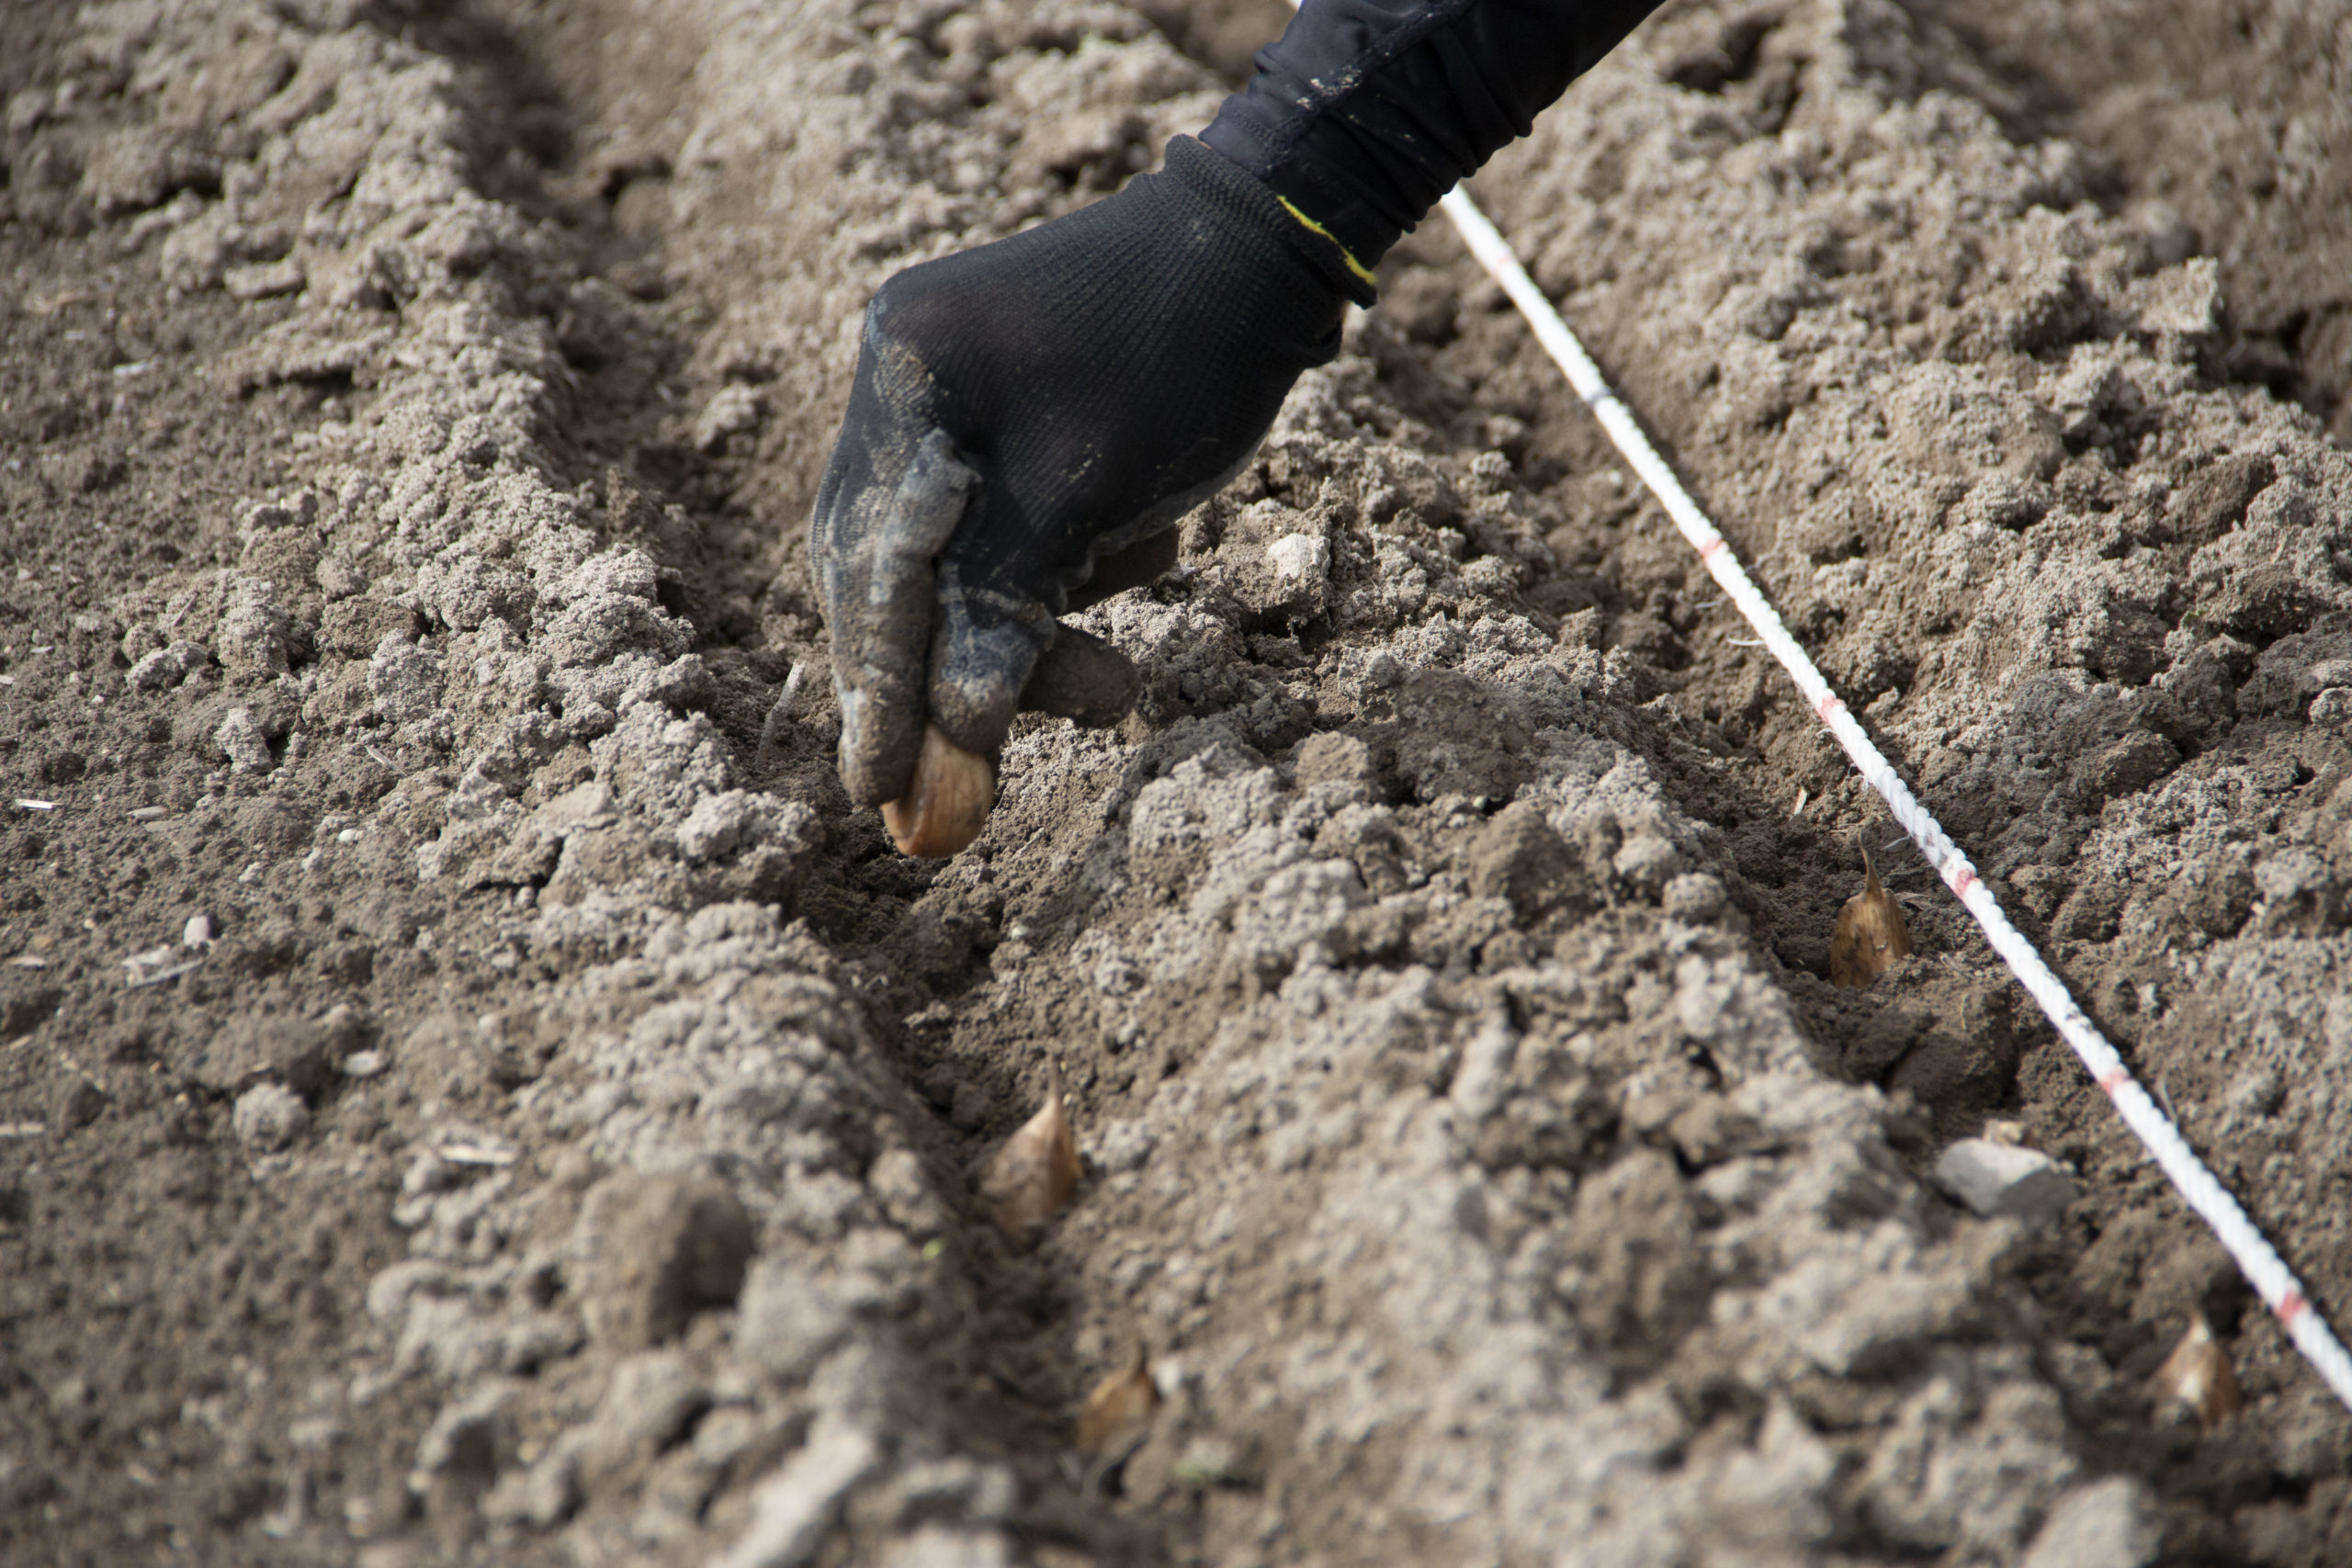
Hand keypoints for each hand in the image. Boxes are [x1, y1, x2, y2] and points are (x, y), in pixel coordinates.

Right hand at [812, 136, 1361, 839]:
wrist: (1263, 253)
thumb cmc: (1182, 357)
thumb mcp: (1088, 496)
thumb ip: (1003, 612)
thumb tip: (945, 736)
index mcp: (908, 376)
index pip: (874, 564)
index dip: (878, 689)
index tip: (877, 793)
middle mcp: (903, 384)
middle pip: (894, 577)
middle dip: (954, 675)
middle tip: (981, 778)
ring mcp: (945, 401)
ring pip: (950, 571)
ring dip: (1023, 640)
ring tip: (1114, 683)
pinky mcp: (996, 424)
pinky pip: (997, 538)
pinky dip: (1052, 583)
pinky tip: (1129, 563)